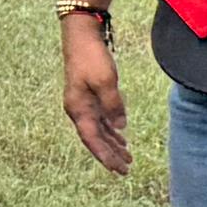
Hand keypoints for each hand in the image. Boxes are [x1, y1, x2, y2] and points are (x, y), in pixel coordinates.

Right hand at [62, 11, 129, 176]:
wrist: (82, 36)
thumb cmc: (92, 58)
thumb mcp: (106, 82)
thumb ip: (113, 106)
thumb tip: (121, 127)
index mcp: (78, 109)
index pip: (92, 140)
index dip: (105, 156)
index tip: (117, 169)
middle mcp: (78, 109)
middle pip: (95, 139)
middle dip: (110, 154)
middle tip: (126, 169)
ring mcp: (83, 103)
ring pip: (98, 130)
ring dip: (112, 144)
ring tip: (127, 157)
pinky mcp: (89, 95)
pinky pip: (100, 119)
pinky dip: (111, 130)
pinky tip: (121, 135)